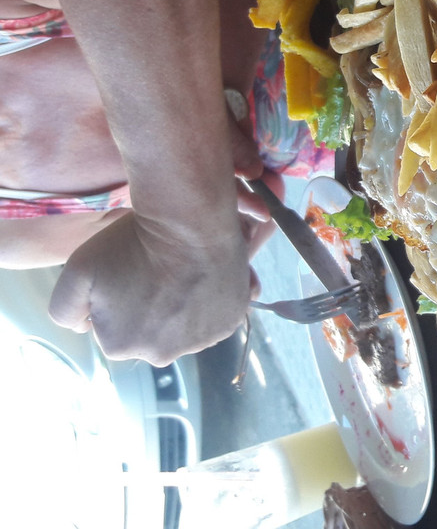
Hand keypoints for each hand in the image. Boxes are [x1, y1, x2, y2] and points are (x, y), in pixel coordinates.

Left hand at [48, 210, 254, 365]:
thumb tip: (83, 326)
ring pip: (185, 329)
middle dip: (152, 311)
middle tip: (157, 273)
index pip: (115, 330)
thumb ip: (65, 309)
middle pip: (151, 334)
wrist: (191, 223)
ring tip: (183, 272)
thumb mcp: (76, 271)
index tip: (130, 276)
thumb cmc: (132, 244)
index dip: (121, 302)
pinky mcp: (230, 322)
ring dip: (183, 309)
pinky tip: (204, 275)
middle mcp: (161, 354)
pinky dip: (211, 303)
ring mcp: (200, 341)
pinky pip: (215, 318)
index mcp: (120, 345)